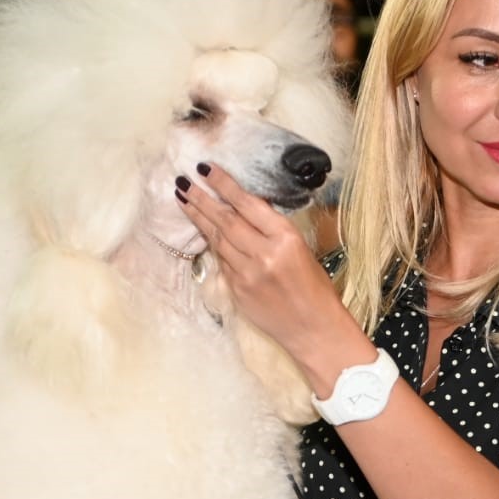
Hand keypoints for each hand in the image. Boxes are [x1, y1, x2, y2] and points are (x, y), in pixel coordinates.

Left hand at [175, 163, 370, 388]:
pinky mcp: (237, 292)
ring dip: (199, 218)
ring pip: (217, 240)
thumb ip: (272, 229)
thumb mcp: (301, 249)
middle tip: (184, 182)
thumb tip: (244, 208)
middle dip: (202, 198)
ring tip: (185, 200)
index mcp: (286, 239)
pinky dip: (213, 245)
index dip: (224, 185)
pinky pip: (222, 262)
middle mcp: (264, 255)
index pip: (247, 204)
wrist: (314, 329)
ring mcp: (247, 275)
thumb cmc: (314, 288)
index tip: (206, 169)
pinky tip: (204, 232)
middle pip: (225, 220)